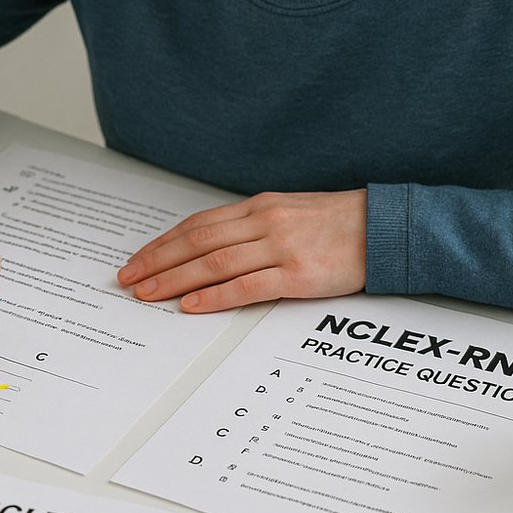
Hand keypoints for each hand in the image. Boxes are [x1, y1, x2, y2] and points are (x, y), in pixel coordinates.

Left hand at [116, 190, 367, 312]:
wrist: (384, 229)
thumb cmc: (338, 225)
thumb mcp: (290, 213)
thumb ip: (253, 226)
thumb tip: (214, 246)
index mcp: (259, 207)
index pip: (198, 225)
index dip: (163, 243)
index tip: (138, 259)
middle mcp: (264, 222)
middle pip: (197, 242)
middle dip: (157, 261)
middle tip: (128, 279)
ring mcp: (280, 247)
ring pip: (214, 263)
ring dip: (175, 280)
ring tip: (148, 294)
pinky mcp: (297, 274)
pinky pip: (246, 286)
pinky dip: (214, 297)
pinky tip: (191, 306)